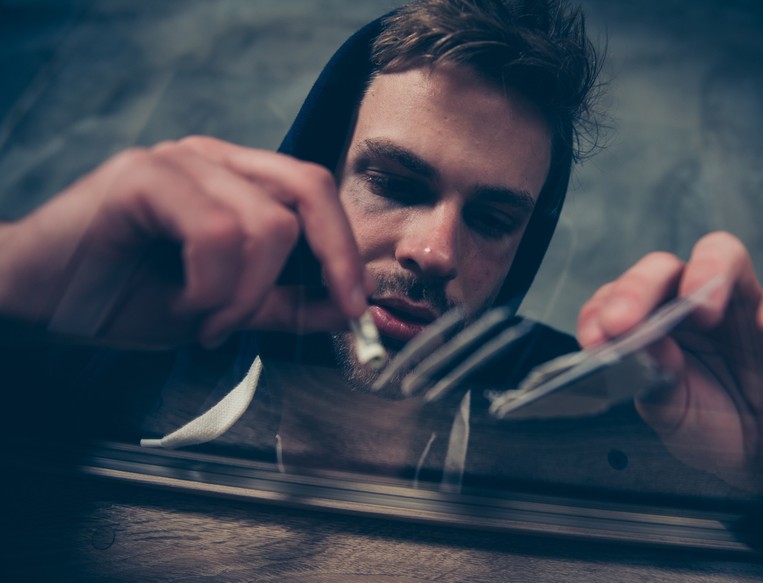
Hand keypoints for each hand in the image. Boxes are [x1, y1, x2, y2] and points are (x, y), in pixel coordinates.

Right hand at [0, 136, 370, 348]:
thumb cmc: (123, 297)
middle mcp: (213, 158)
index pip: (315, 192)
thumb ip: (284, 302)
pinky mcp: (143, 175)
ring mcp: (178, 160)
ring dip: (244, 296)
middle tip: (313, 316)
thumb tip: (348, 306)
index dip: (345, 247)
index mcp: (236, 179)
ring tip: (205, 319)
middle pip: (307, 189)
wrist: (37, 301)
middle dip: (326, 260)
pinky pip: (215, 234)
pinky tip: (181, 303)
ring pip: (265, 224)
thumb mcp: (223, 307)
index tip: (358, 304)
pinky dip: (209, 288)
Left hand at [576, 231, 762, 492]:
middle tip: (625, 321)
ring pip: (723, 252)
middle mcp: (690, 299)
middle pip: (662, 267)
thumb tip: (636, 343)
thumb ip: (652, 379)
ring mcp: (742, 298)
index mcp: (650, 319)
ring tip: (702, 312)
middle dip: (638, 287)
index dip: (602, 308)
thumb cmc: (708, 423)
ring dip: (706, 273)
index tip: (594, 337)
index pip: (619, 294)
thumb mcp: (671, 411)